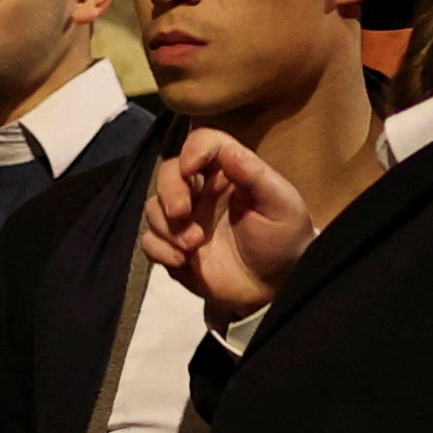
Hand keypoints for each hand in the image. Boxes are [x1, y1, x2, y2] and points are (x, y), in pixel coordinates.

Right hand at [142, 128, 312, 318]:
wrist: (274, 288)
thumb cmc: (283, 240)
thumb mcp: (281, 205)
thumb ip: (256, 176)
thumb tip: (228, 150)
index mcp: (228, 172)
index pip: (203, 143)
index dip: (192, 150)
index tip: (191, 169)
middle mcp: (202, 191)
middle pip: (169, 172)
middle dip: (170, 191)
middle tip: (182, 213)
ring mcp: (186, 220)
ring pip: (153, 206)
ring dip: (167, 226)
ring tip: (193, 247)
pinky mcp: (174, 247)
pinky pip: (149, 240)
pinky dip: (160, 249)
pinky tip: (182, 262)